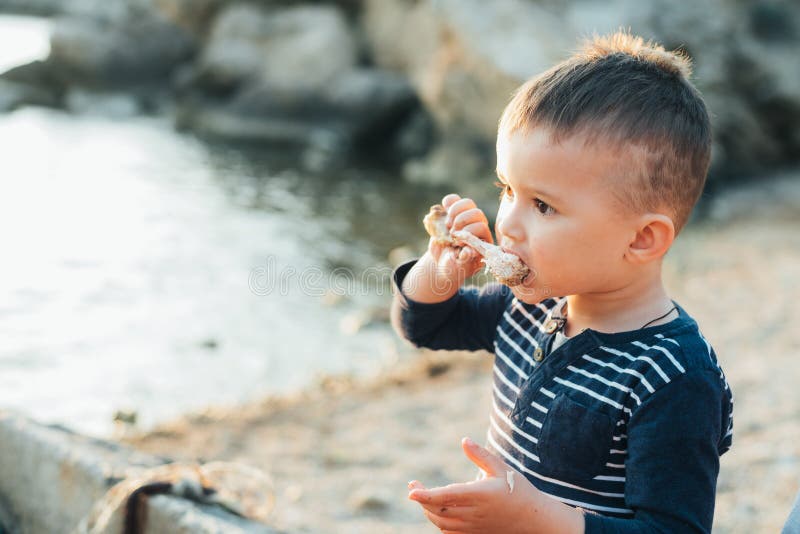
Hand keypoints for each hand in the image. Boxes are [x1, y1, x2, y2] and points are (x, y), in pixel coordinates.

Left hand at [407, 438, 583, 533]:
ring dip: (428, 511)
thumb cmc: (519, 490)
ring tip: (422, 496)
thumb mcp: (502, 469)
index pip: (445, 497)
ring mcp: (473, 527)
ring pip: (441, 523)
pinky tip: (436, 511)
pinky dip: (438, 522)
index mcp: (479, 495)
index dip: (426, 495)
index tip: (411, 491)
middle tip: (413, 486)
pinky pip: (449, 532)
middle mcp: (474, 513)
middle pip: (438, 510)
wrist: (535, 520)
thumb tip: (464, 440)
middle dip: (422, 499)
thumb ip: (481, 455)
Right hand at [428, 194, 492, 281]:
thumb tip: (469, 251)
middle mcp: (478, 227)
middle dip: (461, 221)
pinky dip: (447, 202)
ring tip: (447, 225)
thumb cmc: (452, 268)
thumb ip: (465, 260)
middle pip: (477, 213)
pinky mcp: (453, 213)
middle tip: (452, 233)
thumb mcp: (458, 268)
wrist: (440, 263)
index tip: (458, 243)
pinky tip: (443, 211)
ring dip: (454, 212)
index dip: (468, 232)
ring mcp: (466, 219)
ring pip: (467, 203)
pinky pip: (453, 199)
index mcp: (484, 240)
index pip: (481, 227)